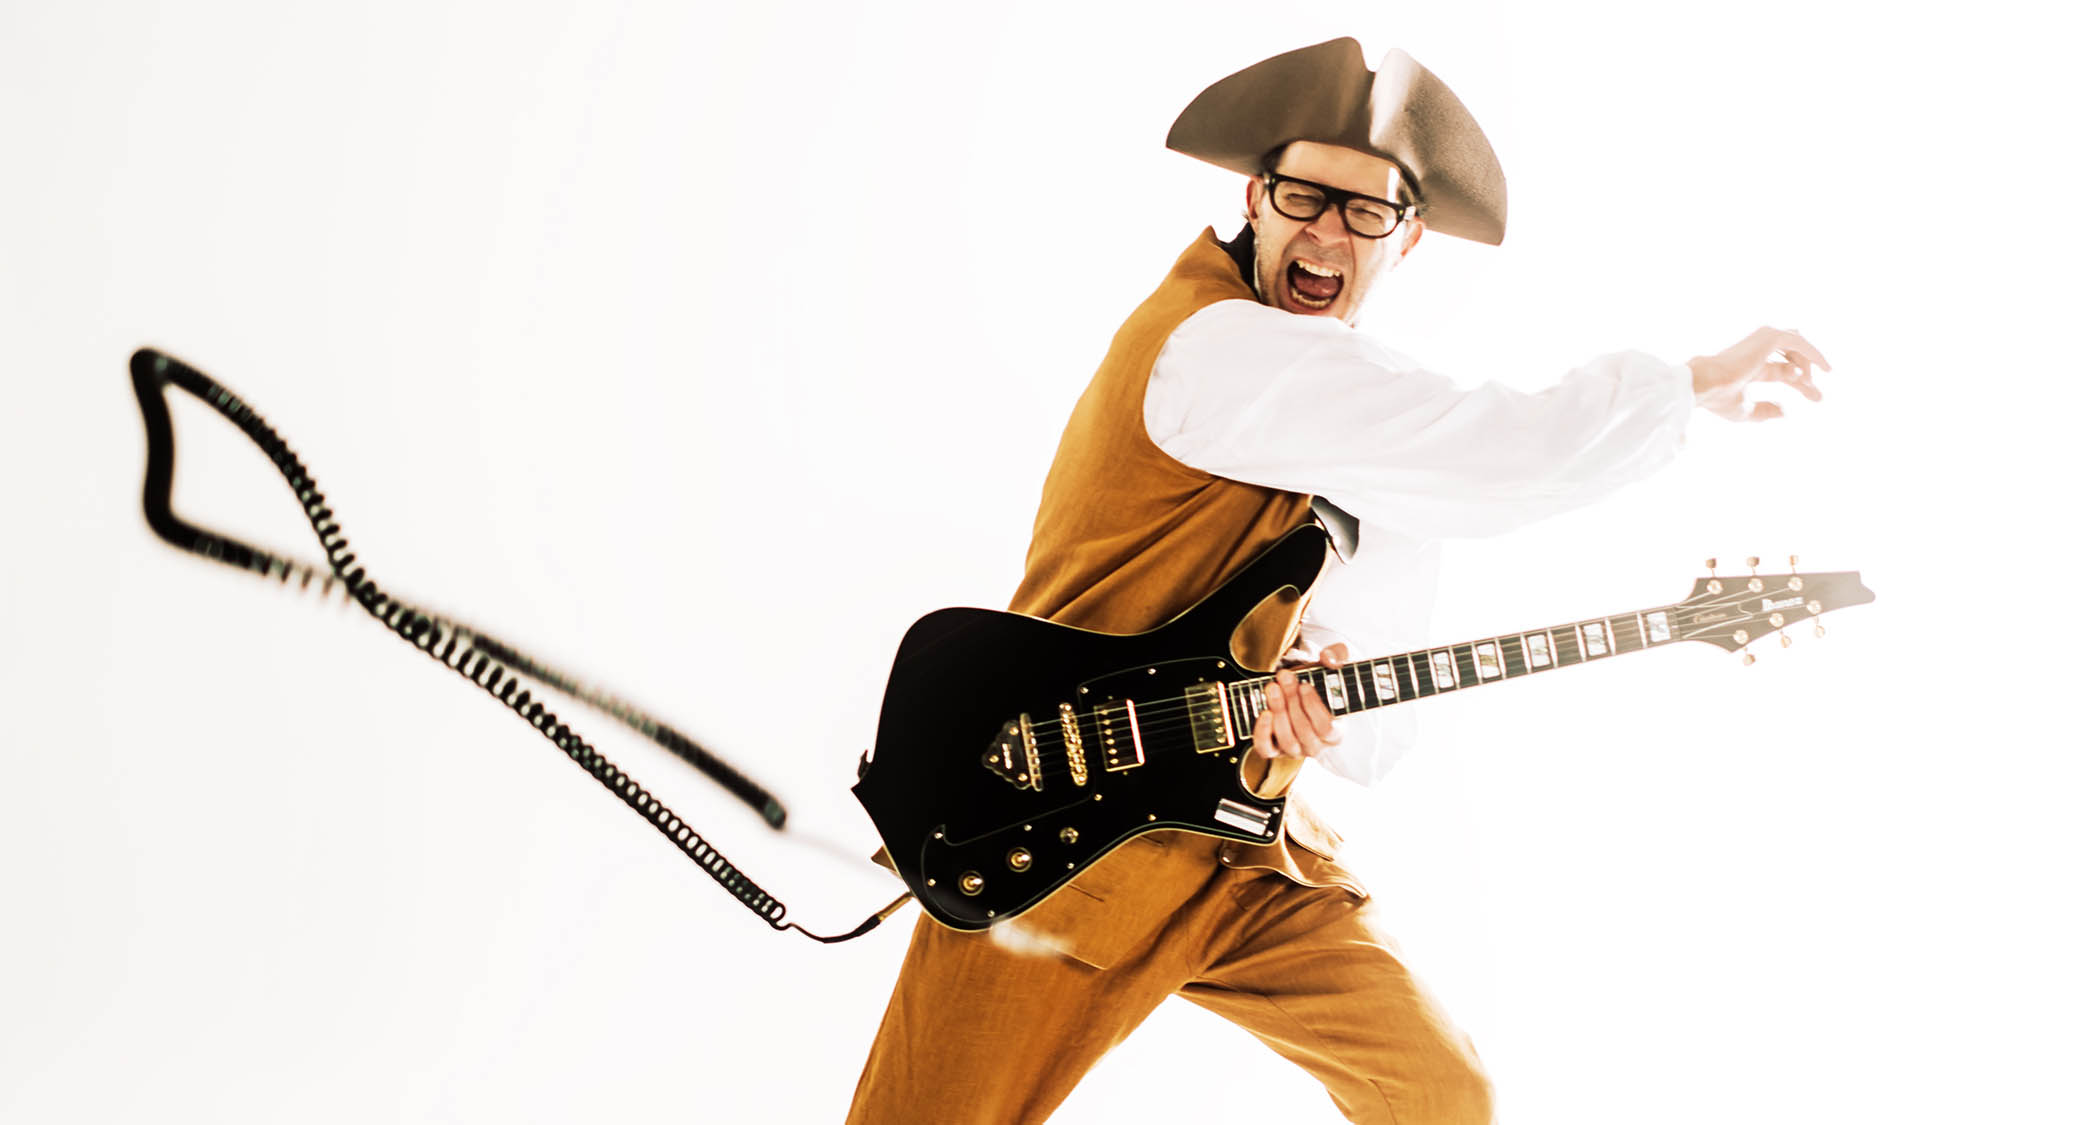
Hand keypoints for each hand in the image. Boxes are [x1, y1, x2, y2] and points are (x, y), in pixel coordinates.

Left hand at [1251, 642, 1347, 759]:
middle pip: (1305, 732)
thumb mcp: (1334, 663)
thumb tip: (1328, 659)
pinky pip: (1266, 748)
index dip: (1314, 707)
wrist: (1299, 686)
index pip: (1327, 728)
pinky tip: (1264, 712)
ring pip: (1287, 740)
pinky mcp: (1274, 749)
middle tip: (1284, 677)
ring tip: (1273, 687)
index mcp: (1335, 731)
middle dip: (1292, 702)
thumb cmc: (1321, 680)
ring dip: (1279, 711)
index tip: (1304, 685)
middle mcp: (1316, 745)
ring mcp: (1295, 749)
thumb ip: (1337, 655)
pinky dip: (1262, 732)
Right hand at [1689, 327, 1829, 421]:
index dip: (1800, 384)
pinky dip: (1812, 353)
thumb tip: (1785, 412)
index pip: (1782, 370)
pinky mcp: (1770, 337)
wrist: (1706, 384)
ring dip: (1809, 364)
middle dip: (1807, 375)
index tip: (1815, 397)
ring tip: (1813, 384)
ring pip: (1797, 345)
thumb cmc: (1718, 398)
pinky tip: (1823, 367)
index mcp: (1750, 365)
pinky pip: (1799, 342)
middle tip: (1818, 397)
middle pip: (1792, 357)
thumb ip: (1765, 410)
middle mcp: (1757, 350)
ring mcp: (1763, 340)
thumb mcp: (1746, 411)